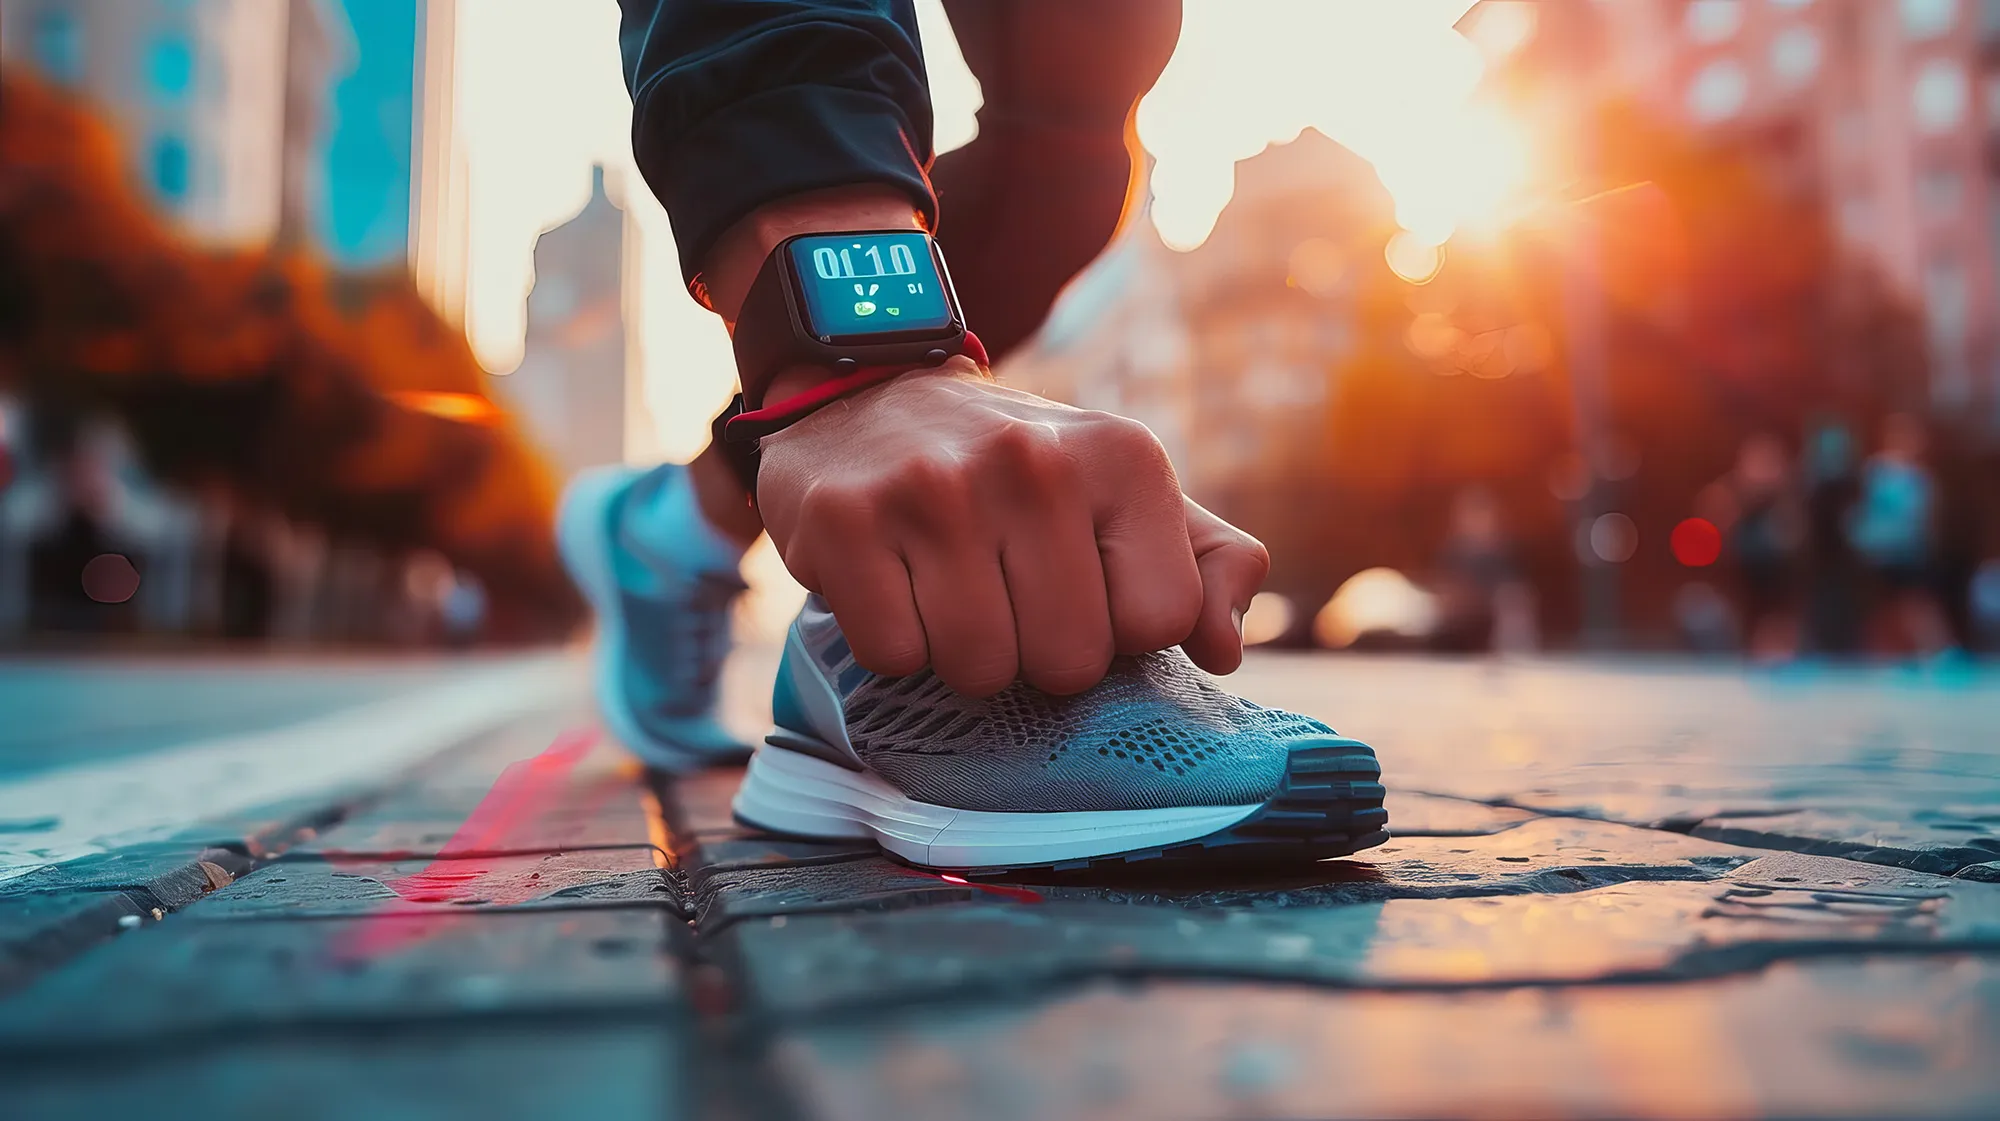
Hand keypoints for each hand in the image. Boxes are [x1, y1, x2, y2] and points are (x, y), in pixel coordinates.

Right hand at [755, 366, 1269, 695]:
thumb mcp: (1123, 493)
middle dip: (1034, 652)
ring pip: (978, 669)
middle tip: (1002, 592)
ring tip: (946, 587)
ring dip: (960, 653)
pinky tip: (892, 582)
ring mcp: (933, 487)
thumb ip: (1205, 564)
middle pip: (1067, 663)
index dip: (1115, 630)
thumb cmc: (1016, 474)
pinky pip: (894, 655)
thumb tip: (1224, 650)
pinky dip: (893, 643)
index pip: (1160, 621)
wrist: (868, 391)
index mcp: (1121, 456)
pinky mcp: (844, 518)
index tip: (1078, 586)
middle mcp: (1033, 462)